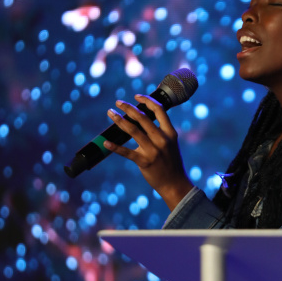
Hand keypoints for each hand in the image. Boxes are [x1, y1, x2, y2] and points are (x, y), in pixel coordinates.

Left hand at [105, 95, 192, 210]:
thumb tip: (144, 119)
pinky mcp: (144, 162)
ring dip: (119, 120)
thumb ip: (161, 132)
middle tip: (118, 102)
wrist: (175, 184)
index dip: (147, 100)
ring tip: (110, 113)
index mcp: (170, 133)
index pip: (159, 110)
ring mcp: (153, 151)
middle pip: (142, 118)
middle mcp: (162, 139)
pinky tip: (106, 142)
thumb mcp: (171, 144)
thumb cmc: (171, 163)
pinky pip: (127, 152)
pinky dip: (115, 147)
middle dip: (128, 107)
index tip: (137, 96)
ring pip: (133, 131)